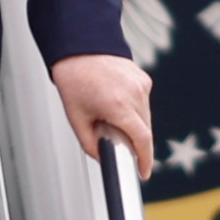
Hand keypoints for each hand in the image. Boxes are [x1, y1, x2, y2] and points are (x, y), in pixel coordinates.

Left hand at [50, 53, 154, 177]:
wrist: (79, 48)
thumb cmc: (74, 80)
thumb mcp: (76, 119)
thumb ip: (90, 145)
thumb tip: (104, 158)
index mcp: (118, 106)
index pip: (142, 140)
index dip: (145, 160)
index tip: (144, 171)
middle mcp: (134, 94)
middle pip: (145, 131)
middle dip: (135, 143)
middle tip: (116, 141)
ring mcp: (141, 84)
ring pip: (145, 117)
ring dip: (135, 125)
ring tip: (110, 114)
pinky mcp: (143, 78)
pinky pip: (143, 103)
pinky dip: (134, 109)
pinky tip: (116, 101)